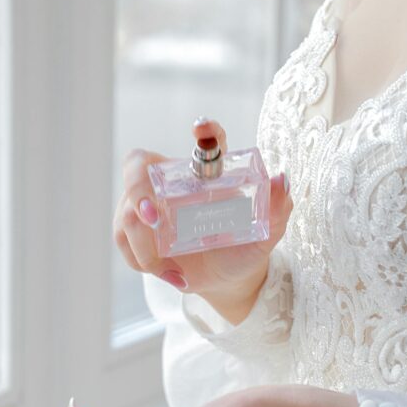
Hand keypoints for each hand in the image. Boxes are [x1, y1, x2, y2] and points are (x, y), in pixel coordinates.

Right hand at [114, 117, 292, 318]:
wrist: (229, 277)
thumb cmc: (245, 247)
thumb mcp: (265, 233)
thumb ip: (275, 209)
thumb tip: (282, 181)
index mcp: (208, 172)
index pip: (207, 140)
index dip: (205, 131)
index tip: (203, 129)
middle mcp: (172, 182)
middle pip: (136, 166)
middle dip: (137, 190)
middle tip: (155, 217)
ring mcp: (148, 207)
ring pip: (126, 215)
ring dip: (144, 245)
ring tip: (175, 271)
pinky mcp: (135, 234)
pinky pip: (124, 242)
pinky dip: (146, 262)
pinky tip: (175, 277)